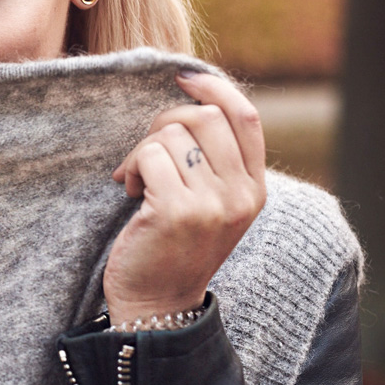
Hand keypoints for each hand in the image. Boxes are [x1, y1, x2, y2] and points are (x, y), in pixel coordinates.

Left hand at [104, 70, 267, 325]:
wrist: (156, 305)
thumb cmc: (173, 247)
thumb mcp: (210, 204)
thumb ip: (213, 162)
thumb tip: (191, 100)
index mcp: (255, 190)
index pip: (246, 117)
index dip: (215, 88)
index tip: (184, 79)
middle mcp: (242, 196)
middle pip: (205, 117)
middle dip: (165, 121)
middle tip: (146, 150)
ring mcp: (213, 204)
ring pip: (172, 135)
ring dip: (143, 150)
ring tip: (138, 182)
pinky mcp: (178, 211)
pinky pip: (150, 156)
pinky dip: (131, 167)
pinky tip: (129, 191)